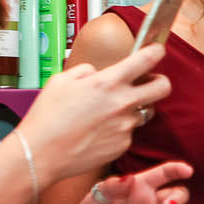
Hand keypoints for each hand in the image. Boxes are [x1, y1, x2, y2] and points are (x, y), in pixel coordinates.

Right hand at [18, 44, 170, 183]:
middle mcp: (122, 103)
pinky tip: (98, 132)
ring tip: (111, 112)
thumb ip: (87, 71)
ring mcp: (125, 126)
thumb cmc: (47, 117)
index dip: (156, 51)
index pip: (146, 59)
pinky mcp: (123, 145)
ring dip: (136, 108)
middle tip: (150, 81)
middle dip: (160, 81)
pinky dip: (119, 129)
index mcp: (108, 82)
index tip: (157, 50)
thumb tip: (98, 74)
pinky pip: (129, 132)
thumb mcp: (61, 80)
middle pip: (163, 87)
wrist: (40, 154)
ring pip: (145, 112)